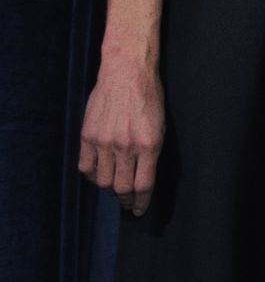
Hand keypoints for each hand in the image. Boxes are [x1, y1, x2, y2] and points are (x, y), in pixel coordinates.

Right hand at [77, 57, 166, 214]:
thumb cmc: (150, 95)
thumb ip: (151, 151)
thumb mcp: (160, 125)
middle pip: (122, 187)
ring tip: (115, 192)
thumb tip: (144, 174)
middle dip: (126, 201)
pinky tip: (98, 176)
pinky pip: (86, 167)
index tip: (140, 210)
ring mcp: (104, 142)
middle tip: (128, 205)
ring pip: (103, 181)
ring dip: (109, 191)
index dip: (142, 202)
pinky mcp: (88, 136)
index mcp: (149, 144)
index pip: (144, 185)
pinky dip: (92, 177)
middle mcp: (126, 146)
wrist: (127, 72)